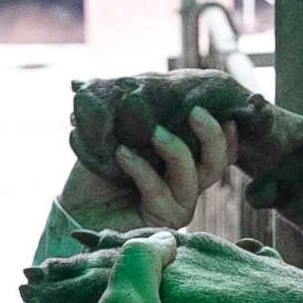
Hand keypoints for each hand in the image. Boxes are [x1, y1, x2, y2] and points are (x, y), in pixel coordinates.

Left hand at [67, 68, 302, 209]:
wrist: (75, 212)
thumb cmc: (96, 176)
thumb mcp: (115, 137)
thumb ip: (131, 116)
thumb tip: (132, 82)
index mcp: (181, 163)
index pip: (218, 150)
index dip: (227, 131)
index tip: (224, 108)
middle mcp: (185, 185)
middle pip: (217, 164)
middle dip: (213, 137)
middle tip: (196, 112)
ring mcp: (177, 205)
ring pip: (194, 178)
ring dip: (176, 150)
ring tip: (154, 132)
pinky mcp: (159, 221)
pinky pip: (160, 192)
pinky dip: (142, 170)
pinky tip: (121, 154)